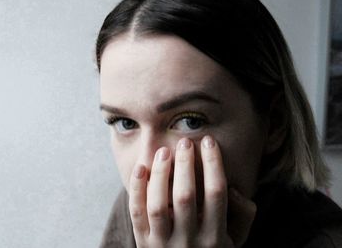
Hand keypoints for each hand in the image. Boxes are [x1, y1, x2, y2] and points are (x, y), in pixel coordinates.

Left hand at [128, 135, 256, 247]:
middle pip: (186, 196)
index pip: (216, 192)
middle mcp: (190, 241)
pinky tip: (140, 168)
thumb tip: (231, 186)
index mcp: (216, 238)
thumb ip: (243, 214)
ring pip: (159, 204)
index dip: (213, 163)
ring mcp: (164, 243)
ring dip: (160, 174)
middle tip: (185, 142)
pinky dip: (136, 189)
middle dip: (186, 165)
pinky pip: (137, 213)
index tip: (209, 141)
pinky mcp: (143, 242)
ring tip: (163, 152)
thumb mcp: (236, 239)